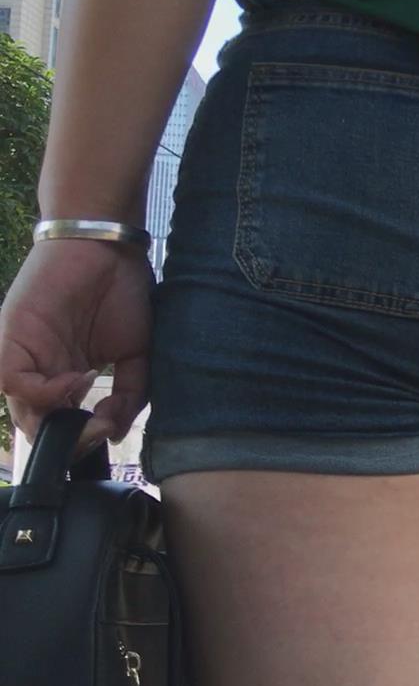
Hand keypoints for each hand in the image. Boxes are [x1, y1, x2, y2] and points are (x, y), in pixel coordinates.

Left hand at [0, 239, 153, 450]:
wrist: (109, 247)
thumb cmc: (124, 292)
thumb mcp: (138, 354)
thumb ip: (131, 395)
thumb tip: (114, 431)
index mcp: (67, 375)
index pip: (61, 424)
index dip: (83, 439)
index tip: (112, 430)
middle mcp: (42, 369)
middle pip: (36, 424)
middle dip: (68, 439)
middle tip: (99, 431)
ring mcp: (24, 354)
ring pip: (18, 409)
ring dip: (54, 420)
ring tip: (89, 411)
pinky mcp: (11, 337)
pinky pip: (9, 379)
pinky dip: (42, 392)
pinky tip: (77, 380)